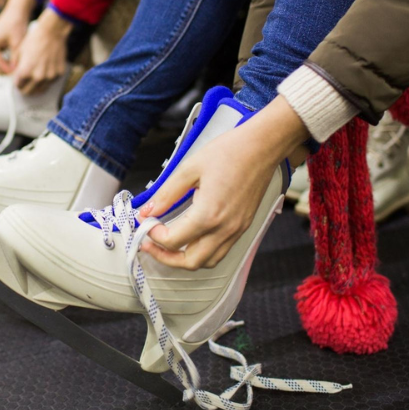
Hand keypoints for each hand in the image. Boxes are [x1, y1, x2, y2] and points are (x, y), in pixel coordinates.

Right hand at [0, 0, 36, 72]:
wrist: (15, 12)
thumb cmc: (16, 25)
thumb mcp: (17, 43)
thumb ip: (15, 58)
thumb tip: (15, 71)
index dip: (8, 70)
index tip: (18, 75)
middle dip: (4, 70)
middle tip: (17, 75)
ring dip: (3, 67)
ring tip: (15, 70)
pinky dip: (3, 62)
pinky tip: (13, 64)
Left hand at [13, 8, 71, 94]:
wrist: (51, 32)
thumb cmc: (34, 40)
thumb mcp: (19, 52)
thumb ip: (16, 67)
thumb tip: (15, 75)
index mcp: (25, 72)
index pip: (18, 86)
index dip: (17, 84)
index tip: (18, 82)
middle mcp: (38, 77)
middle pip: (29, 91)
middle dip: (25, 89)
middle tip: (24, 86)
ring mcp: (50, 76)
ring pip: (41, 90)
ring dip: (36, 87)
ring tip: (34, 83)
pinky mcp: (59, 73)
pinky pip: (51, 82)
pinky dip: (47, 80)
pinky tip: (44, 73)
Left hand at [139, 97, 309, 269]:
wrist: (262, 146)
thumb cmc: (230, 152)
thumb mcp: (190, 168)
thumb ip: (166, 194)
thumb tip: (147, 211)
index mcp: (209, 214)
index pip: (173, 241)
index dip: (153, 235)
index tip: (146, 222)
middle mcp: (224, 229)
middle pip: (190, 262)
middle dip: (165, 257)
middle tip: (150, 243)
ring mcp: (236, 230)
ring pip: (207, 261)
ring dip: (184, 259)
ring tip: (168, 244)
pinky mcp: (243, 226)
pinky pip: (221, 251)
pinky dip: (202, 252)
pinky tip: (191, 237)